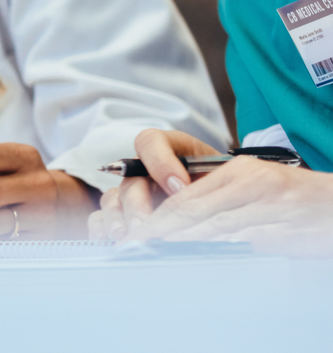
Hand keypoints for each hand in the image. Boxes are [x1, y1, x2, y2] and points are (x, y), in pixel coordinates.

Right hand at [90, 129, 220, 240]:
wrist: (228, 201)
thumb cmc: (225, 185)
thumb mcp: (225, 174)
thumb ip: (212, 178)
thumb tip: (188, 195)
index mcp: (169, 150)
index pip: (151, 142)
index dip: (160, 162)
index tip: (179, 187)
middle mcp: (146, 169)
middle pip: (130, 179)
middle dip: (137, 203)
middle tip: (147, 222)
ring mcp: (134, 191)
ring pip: (114, 198)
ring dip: (117, 217)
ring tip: (126, 235)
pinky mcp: (126, 212)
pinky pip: (104, 216)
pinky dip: (103, 227)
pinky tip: (111, 240)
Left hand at [121, 158, 332, 254]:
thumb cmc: (292, 195)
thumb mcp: (253, 183)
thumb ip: (216, 197)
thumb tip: (177, 217)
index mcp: (241, 171)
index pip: (189, 196)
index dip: (161, 216)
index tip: (141, 230)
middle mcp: (254, 185)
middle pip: (197, 213)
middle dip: (165, 232)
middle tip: (141, 245)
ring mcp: (271, 210)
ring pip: (218, 230)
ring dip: (186, 244)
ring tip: (161, 254)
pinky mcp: (286, 235)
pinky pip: (245, 246)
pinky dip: (220, 254)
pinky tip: (203, 262)